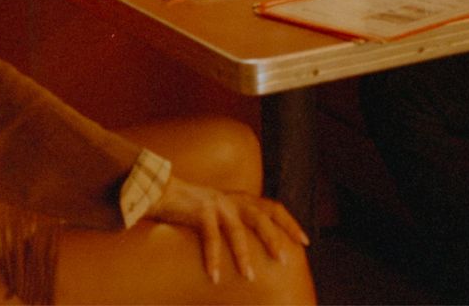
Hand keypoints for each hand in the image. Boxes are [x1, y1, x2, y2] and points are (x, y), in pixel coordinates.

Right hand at [146, 176, 309, 283]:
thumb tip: (253, 247)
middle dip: (274, 238)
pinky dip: (214, 258)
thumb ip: (237, 222)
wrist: (163, 191)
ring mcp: (217, 204)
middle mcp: (234, 200)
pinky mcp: (200, 211)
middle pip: (262, 218)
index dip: (290, 224)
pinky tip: (215, 276)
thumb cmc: (193, 207)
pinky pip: (210, 238)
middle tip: (283, 260)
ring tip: (249, 276)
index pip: (274, 208)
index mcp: (242, 199)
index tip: (304, 241)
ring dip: (244, 255)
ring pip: (237, 231)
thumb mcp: (222, 211)